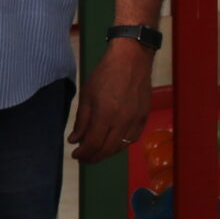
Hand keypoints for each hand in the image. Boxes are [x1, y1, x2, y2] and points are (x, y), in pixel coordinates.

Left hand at [70, 38, 155, 162]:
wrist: (131, 60)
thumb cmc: (104, 74)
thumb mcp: (86, 96)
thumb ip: (81, 121)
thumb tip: (74, 140)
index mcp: (105, 115)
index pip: (93, 143)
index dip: (83, 153)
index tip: (75, 154)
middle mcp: (122, 121)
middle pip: (107, 149)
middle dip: (93, 157)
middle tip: (84, 159)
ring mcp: (136, 120)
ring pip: (121, 146)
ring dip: (107, 153)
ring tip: (96, 153)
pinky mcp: (144, 116)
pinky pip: (133, 138)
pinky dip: (122, 145)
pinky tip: (113, 143)